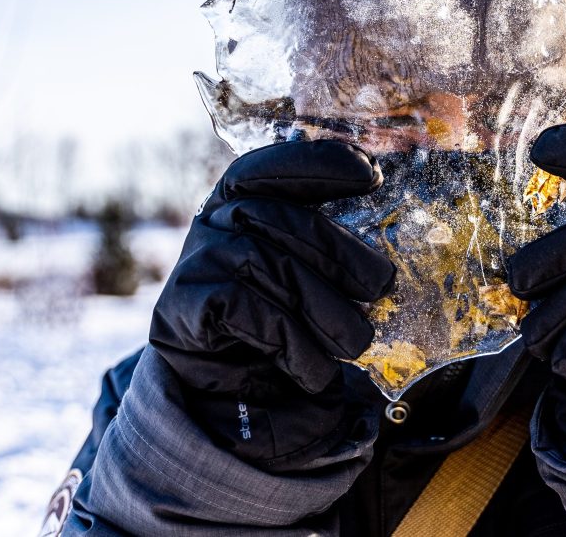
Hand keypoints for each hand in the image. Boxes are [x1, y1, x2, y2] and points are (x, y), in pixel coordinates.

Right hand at [149, 139, 393, 467]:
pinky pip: (242, 306)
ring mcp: (195, 261)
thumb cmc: (282, 325)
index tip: (370, 174)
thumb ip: (332, 254)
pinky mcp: (179, 308)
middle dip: (338, 251)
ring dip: (322, 307)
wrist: (227, 400)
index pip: (272, 168)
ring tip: (356, 341)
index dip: (318, 164)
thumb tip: (386, 259)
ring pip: (264, 262)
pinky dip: (288, 339)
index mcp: (244, 201)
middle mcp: (214, 222)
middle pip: (277, 216)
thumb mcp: (310, 278)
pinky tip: (314, 368)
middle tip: (382, 286)